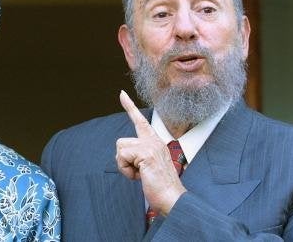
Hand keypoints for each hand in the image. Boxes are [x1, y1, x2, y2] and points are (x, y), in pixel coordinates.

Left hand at [116, 90, 185, 215]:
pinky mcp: (146, 153)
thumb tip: (123, 154)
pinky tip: (140, 176)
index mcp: (155, 142)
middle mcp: (154, 140)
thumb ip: (138, 156)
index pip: (140, 121)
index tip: (121, 94)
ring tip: (140, 174)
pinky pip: (122, 156)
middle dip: (123, 160)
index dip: (129, 107)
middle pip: (121, 142)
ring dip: (125, 166)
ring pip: (120, 148)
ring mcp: (151, 145)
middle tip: (138, 172)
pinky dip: (126, 170)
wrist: (172, 198)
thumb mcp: (148, 167)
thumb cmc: (160, 187)